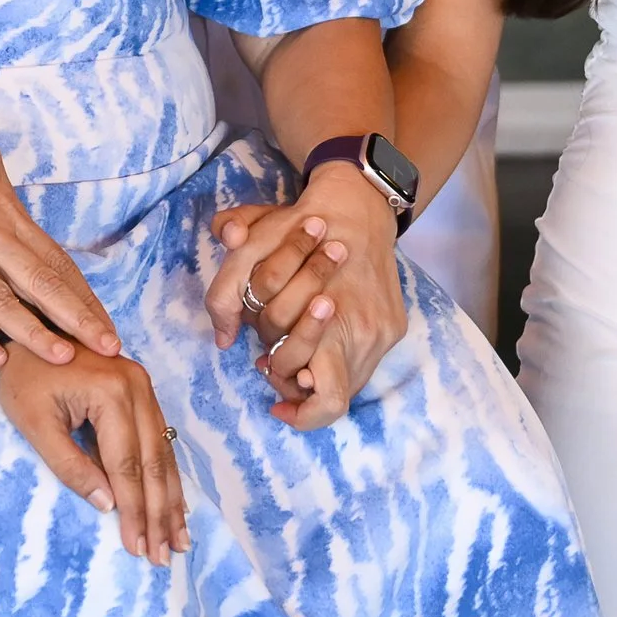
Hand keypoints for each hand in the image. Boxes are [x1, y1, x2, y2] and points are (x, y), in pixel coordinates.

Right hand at [0, 113, 121, 370]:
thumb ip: (8, 199)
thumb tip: (23, 221)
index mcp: (5, 211)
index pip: (55, 260)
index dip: (83, 295)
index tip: (105, 321)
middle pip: (40, 282)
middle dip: (77, 318)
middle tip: (108, 347)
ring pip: (0, 299)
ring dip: (32, 332)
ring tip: (62, 357)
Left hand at [0, 342, 185, 563]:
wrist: (27, 327)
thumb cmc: (23, 376)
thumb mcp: (35, 423)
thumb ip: (70, 465)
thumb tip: (107, 505)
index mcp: (111, 394)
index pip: (126, 466)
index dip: (134, 511)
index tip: (137, 548)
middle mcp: (137, 388)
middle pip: (153, 463)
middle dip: (159, 514)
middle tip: (164, 555)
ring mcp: (143, 386)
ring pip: (164, 452)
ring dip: (171, 499)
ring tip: (178, 539)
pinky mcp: (141, 389)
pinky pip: (160, 438)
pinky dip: (167, 474)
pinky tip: (174, 502)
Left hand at [208, 164, 406, 429]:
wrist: (358, 206)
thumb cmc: (300, 227)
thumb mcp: (251, 249)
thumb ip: (228, 287)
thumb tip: (222, 338)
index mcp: (333, 318)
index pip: (325, 397)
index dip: (298, 410)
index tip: (273, 399)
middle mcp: (365, 333)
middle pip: (332, 396)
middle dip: (297, 386)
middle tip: (271, 364)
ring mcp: (383, 333)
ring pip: (348, 385)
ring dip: (316, 376)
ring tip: (290, 352)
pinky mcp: (394, 328)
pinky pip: (363, 365)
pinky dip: (335, 362)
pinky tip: (315, 344)